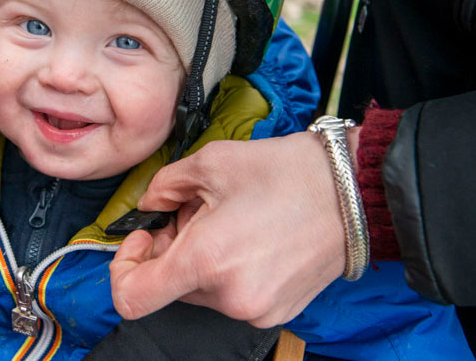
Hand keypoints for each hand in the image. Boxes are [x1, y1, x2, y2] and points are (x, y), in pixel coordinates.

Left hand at [109, 130, 354, 327]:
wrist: (352, 193)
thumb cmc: (286, 174)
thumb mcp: (211, 162)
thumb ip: (163, 186)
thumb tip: (147, 204)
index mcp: (205, 262)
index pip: (132, 298)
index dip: (124, 267)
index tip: (143, 236)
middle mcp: (228, 297)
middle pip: (169, 286)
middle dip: (171, 249)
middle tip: (193, 211)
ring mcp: (255, 310)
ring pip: (200, 290)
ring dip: (200, 258)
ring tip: (228, 219)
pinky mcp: (276, 312)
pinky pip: (230, 295)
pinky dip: (226, 270)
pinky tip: (248, 237)